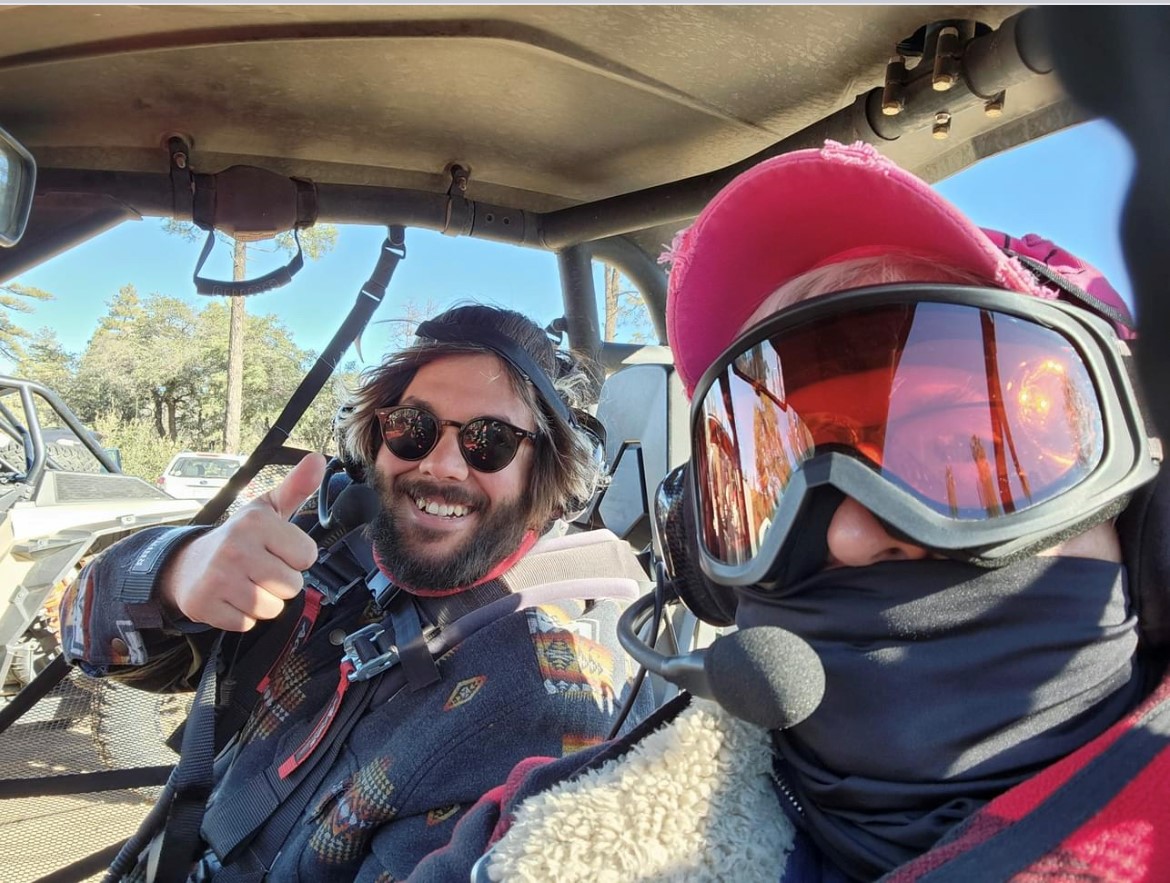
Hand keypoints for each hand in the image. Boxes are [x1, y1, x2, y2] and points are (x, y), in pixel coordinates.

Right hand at [160, 453, 326, 630]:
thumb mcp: (266, 509)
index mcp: (257, 522)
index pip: (307, 556)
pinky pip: (247, 624)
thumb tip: (318, 459)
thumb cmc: (238, 537)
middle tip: (259, 568)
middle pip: (292, 586)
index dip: (295, 557)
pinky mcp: (205, 605)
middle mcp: (236, 548)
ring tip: (245, 583)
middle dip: (280, 582)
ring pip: (272, 608)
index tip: (276, 550)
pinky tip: (230, 597)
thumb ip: (296, 487)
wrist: (186, 563)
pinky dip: (241, 616)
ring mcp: (218, 578)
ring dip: (263, 601)